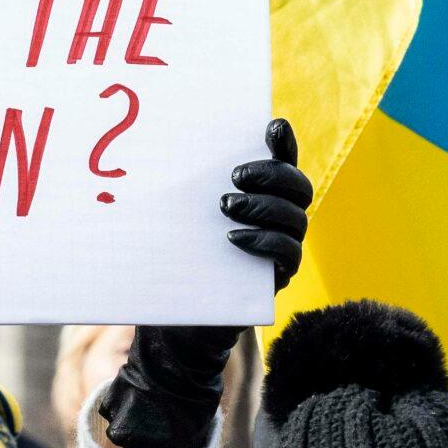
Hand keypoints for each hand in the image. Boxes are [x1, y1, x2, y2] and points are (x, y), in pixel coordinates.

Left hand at [98, 120, 313, 447]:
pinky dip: (264, 244)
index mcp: (260, 195)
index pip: (284, 162)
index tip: (271, 126)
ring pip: (296, 220)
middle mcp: (278, 219)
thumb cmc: (168, 257)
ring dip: (265, 207)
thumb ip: (177, 186)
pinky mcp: (273, 280)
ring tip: (225, 204)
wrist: (171, 321)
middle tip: (234, 175)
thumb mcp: (171, 218)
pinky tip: (233, 238)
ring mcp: (280, 250)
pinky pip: (287, 257)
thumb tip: (148, 139)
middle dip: (273, 175)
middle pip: (299, 188)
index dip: (284, 144)